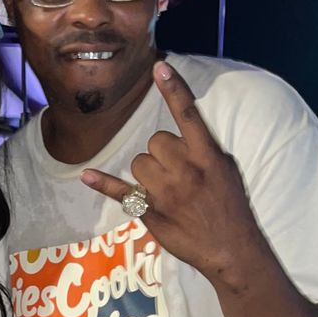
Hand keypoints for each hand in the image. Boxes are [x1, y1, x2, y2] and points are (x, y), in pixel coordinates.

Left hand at [81, 60, 260, 280]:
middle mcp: (186, 170)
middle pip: (156, 141)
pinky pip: (121, 192)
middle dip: (161, 153)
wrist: (232, 250)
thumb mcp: (226, 171)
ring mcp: (167, 192)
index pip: (188, 115)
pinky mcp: (152, 212)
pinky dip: (101, 183)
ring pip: (139, 163)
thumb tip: (183, 132)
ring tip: (167, 191)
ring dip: (147, 172)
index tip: (159, 66)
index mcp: (208, 156)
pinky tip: (86, 175)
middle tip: (177, 174)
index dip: (173, 89)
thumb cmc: (230, 208)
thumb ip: (204, 150)